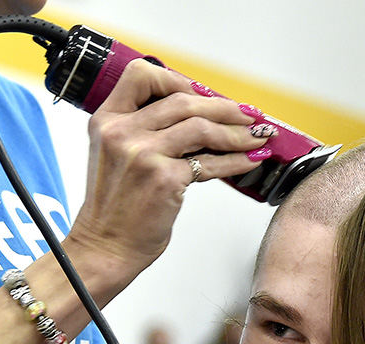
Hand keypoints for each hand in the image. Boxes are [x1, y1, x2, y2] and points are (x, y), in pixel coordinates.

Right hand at [66, 59, 268, 287]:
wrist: (107, 246)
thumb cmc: (117, 208)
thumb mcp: (119, 156)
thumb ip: (146, 131)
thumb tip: (198, 116)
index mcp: (107, 119)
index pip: (142, 76)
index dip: (177, 79)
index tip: (203, 93)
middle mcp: (122, 132)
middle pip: (183, 101)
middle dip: (224, 108)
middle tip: (249, 116)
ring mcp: (143, 154)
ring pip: (201, 127)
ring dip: (237, 132)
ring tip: (257, 137)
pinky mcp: (164, 179)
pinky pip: (210, 162)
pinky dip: (237, 160)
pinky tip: (250, 160)